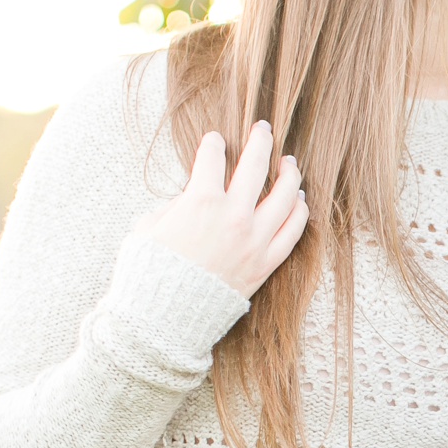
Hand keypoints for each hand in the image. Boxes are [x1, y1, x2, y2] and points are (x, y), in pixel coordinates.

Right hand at [135, 122, 308, 297]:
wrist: (164, 318)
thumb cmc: (148, 271)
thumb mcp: (150, 226)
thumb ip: (176, 205)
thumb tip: (192, 197)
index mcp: (200, 201)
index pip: (213, 157)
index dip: (213, 144)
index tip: (215, 140)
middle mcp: (233, 216)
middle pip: (256, 165)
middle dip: (261, 141)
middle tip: (264, 129)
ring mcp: (254, 240)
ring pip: (285, 195)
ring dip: (290, 174)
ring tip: (289, 162)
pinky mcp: (266, 263)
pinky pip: (293, 232)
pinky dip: (299, 211)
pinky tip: (299, 200)